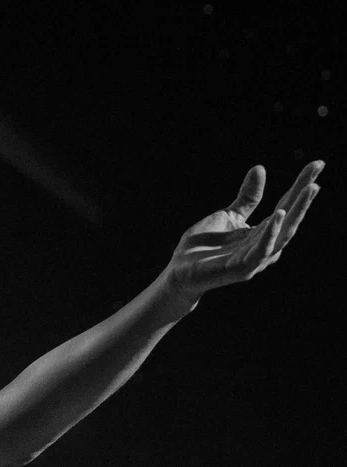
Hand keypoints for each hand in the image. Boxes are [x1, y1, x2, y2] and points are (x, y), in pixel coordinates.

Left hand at [163, 160, 323, 304]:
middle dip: (305, 197)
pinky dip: (271, 233)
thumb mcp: (227, 215)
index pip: (286, 205)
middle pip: (290, 218)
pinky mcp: (241, 269)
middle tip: (318, 176)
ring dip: (297, 212)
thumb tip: (260, 168)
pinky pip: (261, 250)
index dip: (301, 185)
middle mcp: (263, 246)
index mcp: (262, 232)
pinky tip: (279, 215)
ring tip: (310, 189)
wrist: (178, 272)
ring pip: (283, 234)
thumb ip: (247, 197)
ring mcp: (254, 259)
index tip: (318, 164)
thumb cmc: (202, 246)